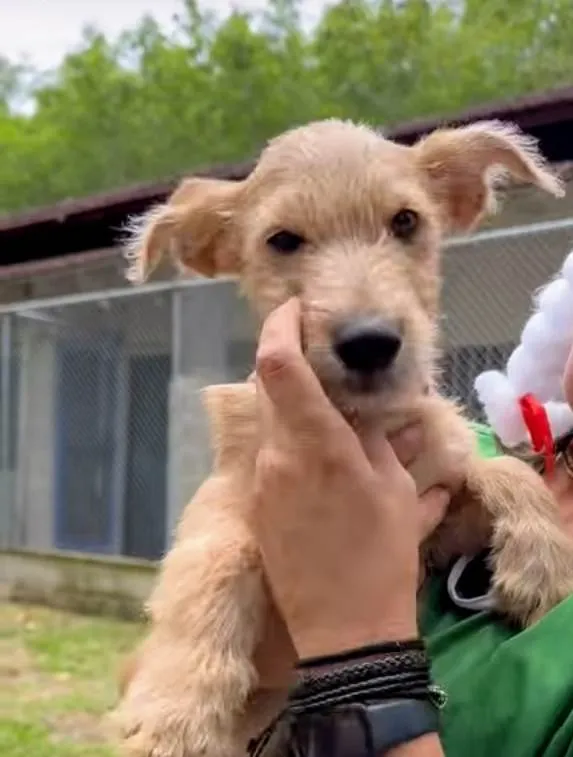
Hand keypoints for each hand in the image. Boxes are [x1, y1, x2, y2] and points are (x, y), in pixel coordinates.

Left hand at [253, 298, 449, 659]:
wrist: (343, 631)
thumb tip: (369, 410)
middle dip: (289, 361)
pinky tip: (322, 459)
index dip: (280, 324)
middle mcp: (276, 454)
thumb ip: (379, 440)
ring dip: (292, 404)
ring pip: (268, 419)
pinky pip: (269, 452)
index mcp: (316, 444)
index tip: (296, 308)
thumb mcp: (396, 493)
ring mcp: (261, 480)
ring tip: (332, 415)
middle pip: (265, 384)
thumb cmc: (381, 559)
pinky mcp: (256, 503)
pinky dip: (290, 439)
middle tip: (324, 361)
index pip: (276, 363)